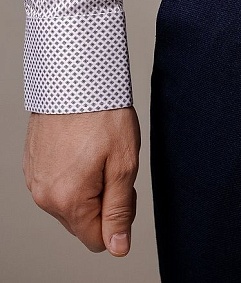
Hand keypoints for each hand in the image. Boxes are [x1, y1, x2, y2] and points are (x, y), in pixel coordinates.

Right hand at [22, 105, 140, 256]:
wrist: (76, 76)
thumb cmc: (102, 115)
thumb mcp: (123, 163)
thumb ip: (119, 211)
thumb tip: (118, 248)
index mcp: (68, 201)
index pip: (96, 240)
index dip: (118, 217)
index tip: (124, 185)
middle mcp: (44, 196)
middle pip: (82, 221)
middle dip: (102, 200)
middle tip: (113, 161)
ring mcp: (34, 179)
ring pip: (68, 202)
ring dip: (87, 185)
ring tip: (96, 148)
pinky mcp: (31, 164)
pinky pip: (56, 183)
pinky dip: (72, 171)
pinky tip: (81, 144)